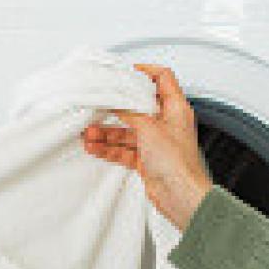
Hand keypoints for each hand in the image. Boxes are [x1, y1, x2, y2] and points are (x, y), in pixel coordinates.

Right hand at [82, 63, 213, 229]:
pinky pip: (124, 149)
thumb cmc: (178, 163)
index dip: (144, 72)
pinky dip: (110, 148)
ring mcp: (156, 143)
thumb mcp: (148, 128)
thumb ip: (130, 112)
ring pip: (128, 131)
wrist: (181, 196)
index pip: (163, 79)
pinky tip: (95, 147)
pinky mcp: (147, 160)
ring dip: (107, 132)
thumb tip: (117, 101)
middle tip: (98, 105)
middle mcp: (167, 124)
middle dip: (115, 109)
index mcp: (176, 109)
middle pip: (138, 108)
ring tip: (88, 133)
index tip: (124, 73)